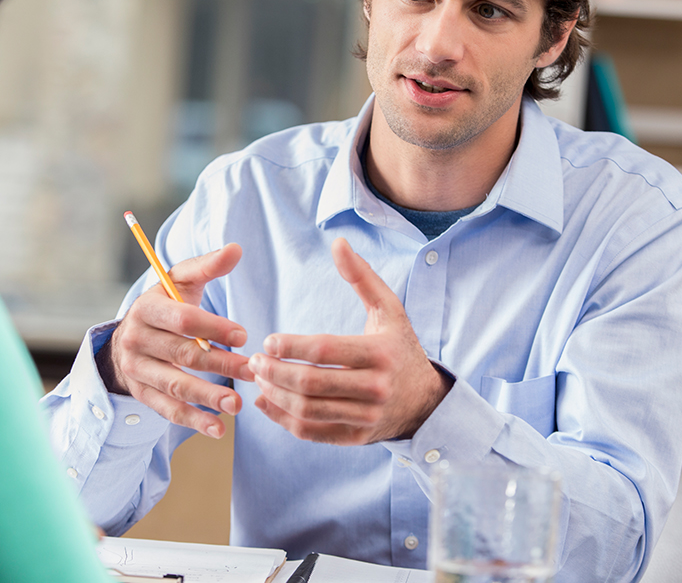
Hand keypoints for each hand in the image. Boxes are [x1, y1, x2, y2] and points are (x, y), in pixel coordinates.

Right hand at [102, 244, 254, 437]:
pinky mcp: (141, 394)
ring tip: (237, 404)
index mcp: (147, 309)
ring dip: (208, 396)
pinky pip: (168, 410)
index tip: (243, 336)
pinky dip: (193, 420)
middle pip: (182, 355)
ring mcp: (136, 370)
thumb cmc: (167, 305)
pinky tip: (219, 428)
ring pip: (175, 385)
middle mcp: (136, 340)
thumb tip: (236, 249)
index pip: (182, 320)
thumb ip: (208, 266)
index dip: (213, 327)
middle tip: (252, 371)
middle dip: (220, 364)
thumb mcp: (181, 281)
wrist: (130, 336)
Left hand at [248, 238, 451, 444]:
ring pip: (308, 410)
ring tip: (259, 379)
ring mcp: (366, 416)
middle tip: (255, 361)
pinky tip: (267, 402)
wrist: (426, 400)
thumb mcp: (389, 309)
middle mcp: (375, 388)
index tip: (268, 341)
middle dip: (275, 372)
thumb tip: (338, 243)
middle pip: (311, 383)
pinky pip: (311, 432)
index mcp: (380, 353)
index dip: (290, 347)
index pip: (325, 350)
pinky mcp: (356, 437)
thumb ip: (362, 276)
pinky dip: (283, 419)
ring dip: (275, 395)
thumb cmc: (400, 348)